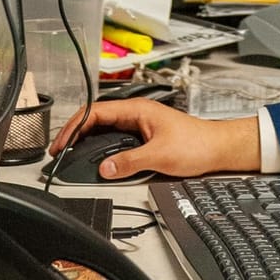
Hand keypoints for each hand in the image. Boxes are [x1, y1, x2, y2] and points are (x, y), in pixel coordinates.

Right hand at [47, 98, 260, 180]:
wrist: (218, 148)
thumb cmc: (197, 144)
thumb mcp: (159, 155)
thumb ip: (129, 162)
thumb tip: (103, 169)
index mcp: (138, 110)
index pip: (96, 111)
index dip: (74, 126)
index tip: (61, 143)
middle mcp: (137, 114)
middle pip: (97, 118)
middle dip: (75, 133)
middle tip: (60, 152)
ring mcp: (141, 124)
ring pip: (106, 129)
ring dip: (87, 140)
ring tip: (71, 155)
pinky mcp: (145, 136)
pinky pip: (116, 139)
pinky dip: (102, 148)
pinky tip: (96, 159)